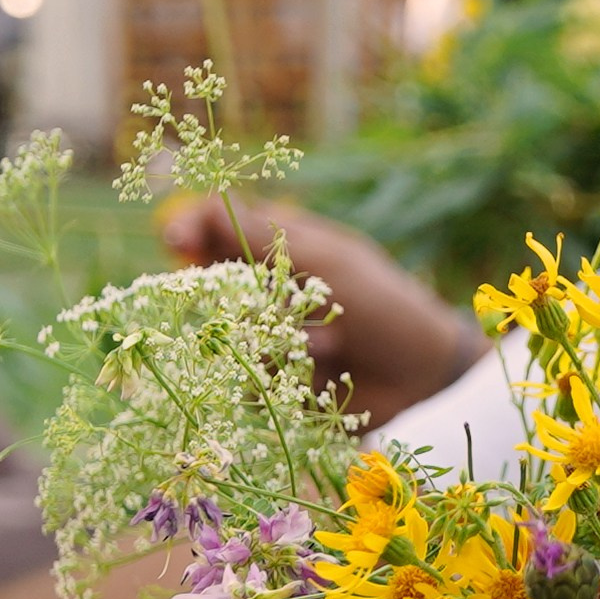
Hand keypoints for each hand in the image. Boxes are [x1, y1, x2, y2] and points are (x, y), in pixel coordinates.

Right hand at [161, 196, 481, 428]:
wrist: (423, 376)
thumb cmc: (382, 304)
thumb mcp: (325, 260)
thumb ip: (261, 235)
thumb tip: (198, 212)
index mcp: (274, 247)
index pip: (212, 228)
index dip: (189, 232)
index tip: (176, 244)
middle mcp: (263, 292)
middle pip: (213, 289)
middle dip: (242, 303)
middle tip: (283, 311)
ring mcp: (268, 340)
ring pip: (231, 341)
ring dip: (279, 345)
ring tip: (330, 345)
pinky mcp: (277, 386)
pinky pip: (251, 386)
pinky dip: (285, 380)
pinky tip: (328, 371)